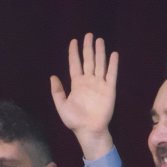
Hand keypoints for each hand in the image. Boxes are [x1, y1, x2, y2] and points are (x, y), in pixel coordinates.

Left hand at [49, 33, 119, 161]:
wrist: (89, 131)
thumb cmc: (74, 120)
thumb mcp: (61, 106)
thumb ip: (57, 91)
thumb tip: (52, 76)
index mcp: (77, 84)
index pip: (75, 64)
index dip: (74, 53)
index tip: (74, 41)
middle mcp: (88, 81)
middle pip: (88, 60)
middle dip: (88, 47)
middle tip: (88, 35)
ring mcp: (99, 84)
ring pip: (100, 64)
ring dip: (100, 52)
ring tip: (99, 40)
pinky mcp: (109, 90)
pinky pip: (111, 75)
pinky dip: (112, 65)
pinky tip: (113, 54)